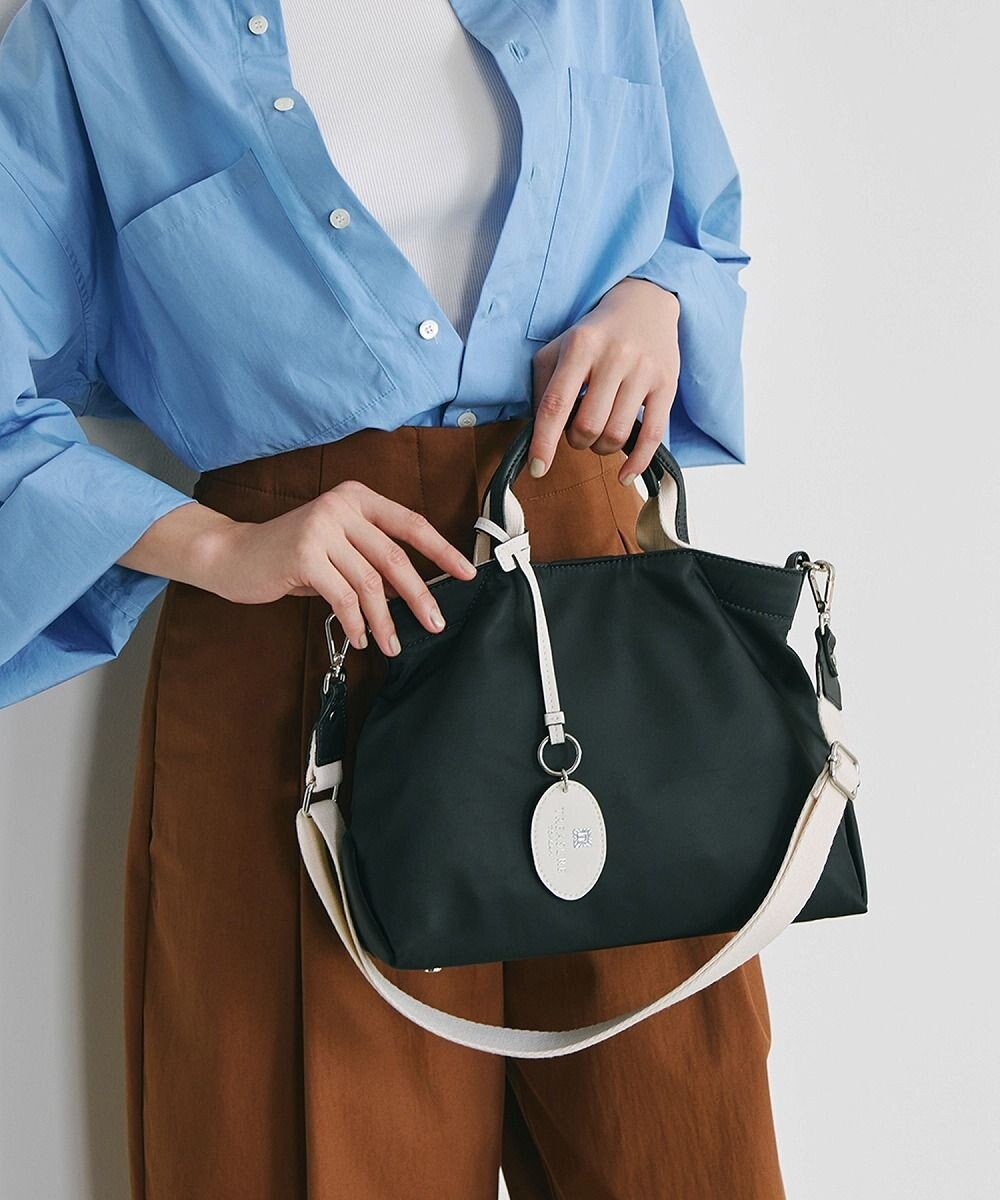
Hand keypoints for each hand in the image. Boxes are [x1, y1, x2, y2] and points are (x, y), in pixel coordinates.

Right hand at [117, 482, 478, 656]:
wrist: (234, 555)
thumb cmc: (290, 555)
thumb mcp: (337, 546)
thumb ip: (371, 558)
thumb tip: (415, 591)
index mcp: (357, 498)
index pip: (411, 523)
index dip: (442, 550)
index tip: (467, 573)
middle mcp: (342, 506)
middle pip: (395, 557)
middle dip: (419, 596)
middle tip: (435, 623)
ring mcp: (322, 528)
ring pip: (370, 583)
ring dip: (385, 620)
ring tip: (391, 644)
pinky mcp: (304, 555)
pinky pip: (343, 597)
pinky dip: (356, 622)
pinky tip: (361, 638)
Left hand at [528, 276, 679, 485]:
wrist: (645, 303)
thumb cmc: (595, 334)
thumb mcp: (559, 348)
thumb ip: (544, 385)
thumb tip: (538, 432)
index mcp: (580, 346)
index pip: (556, 403)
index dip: (543, 442)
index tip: (537, 468)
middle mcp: (614, 356)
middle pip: (588, 426)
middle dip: (576, 441)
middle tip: (577, 433)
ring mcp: (643, 370)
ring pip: (616, 434)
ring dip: (601, 448)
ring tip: (598, 437)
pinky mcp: (667, 384)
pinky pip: (652, 435)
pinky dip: (636, 462)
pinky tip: (624, 476)